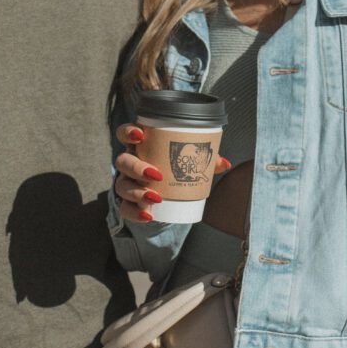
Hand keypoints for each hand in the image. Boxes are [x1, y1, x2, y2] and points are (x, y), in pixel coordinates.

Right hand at [114, 124, 230, 223]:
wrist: (169, 195)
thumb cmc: (176, 169)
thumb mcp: (190, 162)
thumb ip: (204, 160)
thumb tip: (224, 163)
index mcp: (141, 146)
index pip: (125, 133)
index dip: (128, 132)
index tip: (140, 135)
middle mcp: (130, 163)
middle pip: (122, 161)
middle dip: (136, 167)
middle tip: (156, 175)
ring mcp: (127, 182)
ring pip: (121, 185)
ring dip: (137, 192)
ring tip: (156, 198)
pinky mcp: (128, 202)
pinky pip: (124, 208)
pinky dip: (135, 213)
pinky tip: (149, 215)